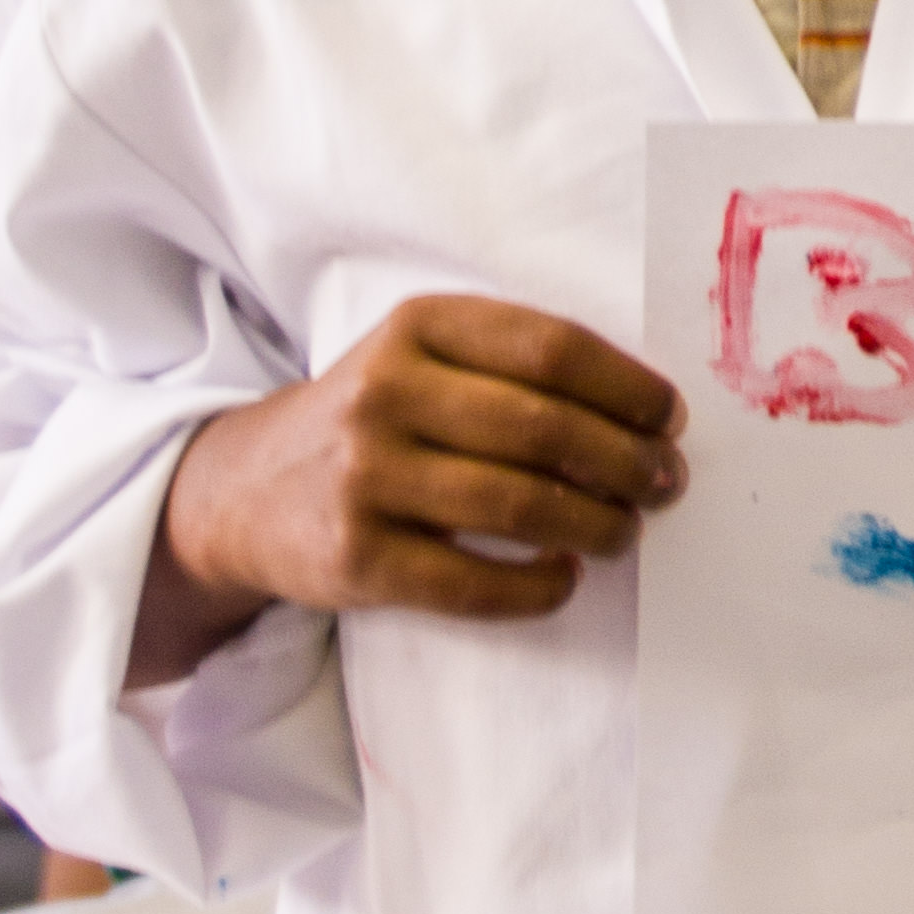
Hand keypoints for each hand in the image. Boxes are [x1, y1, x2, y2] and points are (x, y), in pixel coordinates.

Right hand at [132, 297, 685, 681]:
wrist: (245, 490)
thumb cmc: (371, 419)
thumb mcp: (420, 358)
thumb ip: (512, 367)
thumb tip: (642, 417)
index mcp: (417, 327)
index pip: (551, 349)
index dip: (627, 387)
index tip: (668, 418)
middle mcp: (385, 393)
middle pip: (545, 429)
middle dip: (627, 461)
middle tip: (665, 483)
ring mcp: (365, 477)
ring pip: (519, 506)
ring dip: (597, 524)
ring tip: (625, 530)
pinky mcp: (354, 557)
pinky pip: (473, 583)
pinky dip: (537, 587)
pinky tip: (564, 577)